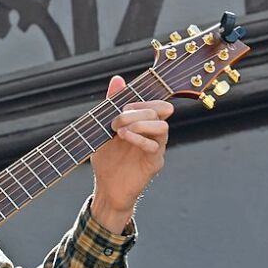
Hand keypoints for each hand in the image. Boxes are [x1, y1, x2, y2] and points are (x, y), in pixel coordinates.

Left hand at [89, 75, 173, 232]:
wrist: (106, 188)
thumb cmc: (107, 158)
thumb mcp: (104, 128)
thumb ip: (112, 104)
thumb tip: (118, 79)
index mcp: (145, 122)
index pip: (157, 103)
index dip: (142, 100)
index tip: (122, 106)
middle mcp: (154, 133)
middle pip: (160, 111)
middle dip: (136, 111)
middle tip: (115, 121)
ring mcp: (156, 148)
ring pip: (163, 127)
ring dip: (140, 124)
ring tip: (120, 131)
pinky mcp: (154, 163)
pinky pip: (154, 146)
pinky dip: (139, 138)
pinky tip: (124, 137)